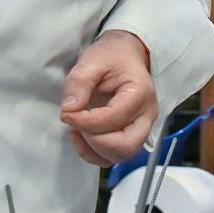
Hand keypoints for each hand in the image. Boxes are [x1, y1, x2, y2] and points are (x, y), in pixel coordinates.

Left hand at [59, 30, 157, 166]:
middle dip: (94, 141)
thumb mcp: (93, 60)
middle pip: (125, 146)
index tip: (66, 112)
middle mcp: (146, 116)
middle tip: (76, 123)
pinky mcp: (131, 136)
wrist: (125, 56)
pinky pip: (114, 156)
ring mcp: (141, 129)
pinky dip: (94, 153)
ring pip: (121, 155)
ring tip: (77, 129)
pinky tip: (81, 136)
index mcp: (140, 93)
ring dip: (93, 149)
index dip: (85, 121)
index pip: (114, 119)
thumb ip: (79, 82)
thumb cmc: (111, 56)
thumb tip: (69, 108)